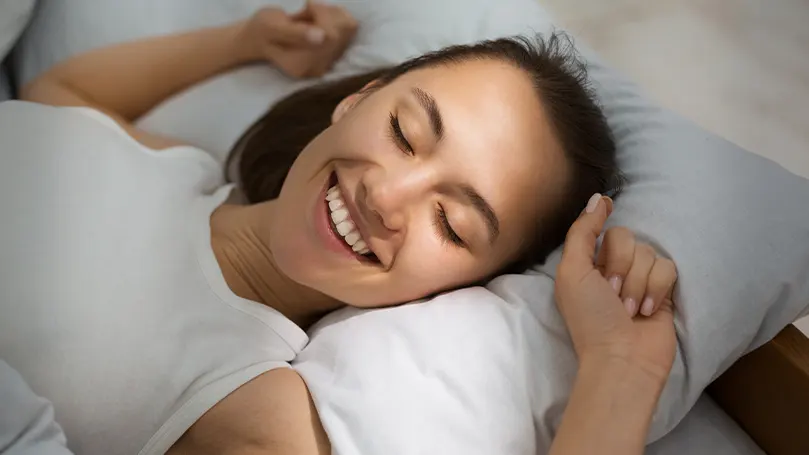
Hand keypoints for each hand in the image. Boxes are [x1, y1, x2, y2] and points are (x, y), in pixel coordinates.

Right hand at [238, 3, 357, 77]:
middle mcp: (318, 68)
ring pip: (348, 27)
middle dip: (326, 12)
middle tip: (306, 10)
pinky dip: (336, 16)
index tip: (306, 4)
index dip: (322, 13)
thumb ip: (296, 33)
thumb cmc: (263, 30)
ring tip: (310, 16)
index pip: (330, 36)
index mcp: (302, 64)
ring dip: (331, 13)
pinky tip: (319, 19)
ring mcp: (328, 62)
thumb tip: (322, 36)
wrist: (261, 38)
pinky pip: (350, 28)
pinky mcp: (336, 54)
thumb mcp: (272, 26)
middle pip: (342, 31)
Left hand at [555, 194, 677, 383]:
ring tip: (629, 310)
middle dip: (619, 265)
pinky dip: (657, 289)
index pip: (598, 228)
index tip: (609, 206)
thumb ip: (582, 233)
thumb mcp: (572, 272)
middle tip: (612, 293)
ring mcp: (639, 281)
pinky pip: (667, 268)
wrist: (622, 358)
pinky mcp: (663, 292)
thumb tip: (597, 199)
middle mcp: (612, 270)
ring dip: (637, 283)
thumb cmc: (590, 318)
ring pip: (648, 253)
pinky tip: (648, 311)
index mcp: (585, 265)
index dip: (601, 221)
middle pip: (626, 237)